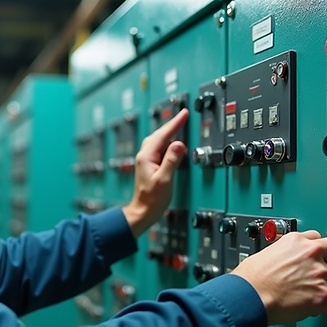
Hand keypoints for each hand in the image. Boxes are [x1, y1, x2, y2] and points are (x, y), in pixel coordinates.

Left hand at [122, 108, 188, 236]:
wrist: (142, 212)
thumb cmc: (152, 200)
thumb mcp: (165, 179)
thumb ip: (172, 160)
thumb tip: (179, 144)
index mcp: (147, 156)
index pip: (163, 134)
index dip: (175, 123)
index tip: (183, 114)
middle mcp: (144, 156)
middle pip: (159, 134)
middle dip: (172, 125)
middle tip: (184, 116)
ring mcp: (146, 160)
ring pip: (158, 140)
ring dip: (169, 132)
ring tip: (179, 125)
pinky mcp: (149, 165)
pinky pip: (159, 148)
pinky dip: (167, 142)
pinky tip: (172, 144)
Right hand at [232, 230, 326, 324]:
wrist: (248, 298)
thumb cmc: (250, 279)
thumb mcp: (268, 252)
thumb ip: (287, 254)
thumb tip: (291, 261)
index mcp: (296, 241)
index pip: (319, 237)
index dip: (319, 249)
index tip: (319, 255)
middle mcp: (311, 254)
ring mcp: (319, 274)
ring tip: (321, 290)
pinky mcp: (322, 296)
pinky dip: (323, 306)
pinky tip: (310, 306)